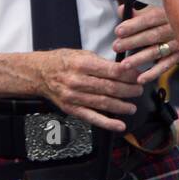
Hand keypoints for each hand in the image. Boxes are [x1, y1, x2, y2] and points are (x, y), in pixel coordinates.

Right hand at [35, 48, 149, 132]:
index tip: (139, 76)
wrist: (39, 73)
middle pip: (110, 88)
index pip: (112, 71)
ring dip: (122, 106)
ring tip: (132, 107)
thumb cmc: (61, 61)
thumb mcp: (82, 54)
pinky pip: (91, 117)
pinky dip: (107, 123)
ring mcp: (74, 96)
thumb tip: (125, 69)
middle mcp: (78, 80)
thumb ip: (102, 62)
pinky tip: (119, 125)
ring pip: (103, 103)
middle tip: (139, 91)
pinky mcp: (71, 109)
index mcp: (83, 63)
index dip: (129, 75)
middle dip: (129, 90)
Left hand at [113, 3, 178, 84]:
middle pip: (152, 36)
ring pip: (158, 52)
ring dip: (140, 59)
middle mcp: (174, 28)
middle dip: (133, 42)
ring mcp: (178, 43)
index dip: (134, 25)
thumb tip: (122, 10)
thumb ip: (140, 10)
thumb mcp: (159, 7)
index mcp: (168, 13)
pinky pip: (167, 65)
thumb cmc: (174, 14)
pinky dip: (154, 73)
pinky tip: (141, 78)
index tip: (119, 31)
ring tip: (125, 65)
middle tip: (117, 47)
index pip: (150, 19)